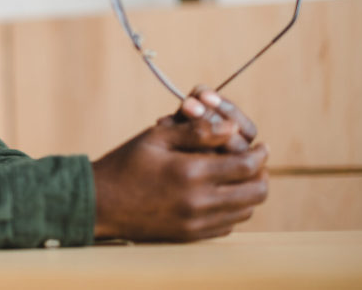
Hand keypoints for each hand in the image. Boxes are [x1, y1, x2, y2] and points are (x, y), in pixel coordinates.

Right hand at [92, 96, 267, 241]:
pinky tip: (221, 196)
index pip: (246, 165)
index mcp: (192, 172)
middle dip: (261, 174)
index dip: (259, 154)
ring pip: (245, 211)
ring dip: (248, 193)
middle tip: (256, 162)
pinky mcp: (190, 236)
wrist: (100, 202)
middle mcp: (200, 202)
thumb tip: (233, 126)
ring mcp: (196, 223)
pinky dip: (232, 211)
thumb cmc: (126, 163)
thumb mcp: (157, 137)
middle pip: (255, 193)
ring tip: (239, 177)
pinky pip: (227, 226)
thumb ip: (197, 131)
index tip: (261, 146)